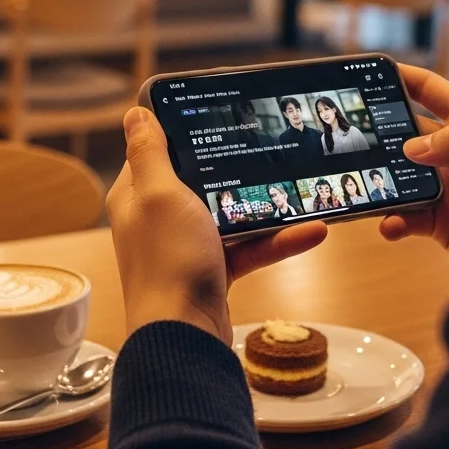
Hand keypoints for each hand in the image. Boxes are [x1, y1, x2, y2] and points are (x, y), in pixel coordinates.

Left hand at [108, 108, 327, 344]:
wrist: (184, 339)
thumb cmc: (168, 261)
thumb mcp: (160, 194)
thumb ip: (149, 153)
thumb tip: (136, 113)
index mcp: (137, 195)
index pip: (157, 150)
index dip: (184, 129)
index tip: (220, 109)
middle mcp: (159, 218)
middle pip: (200, 178)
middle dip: (236, 164)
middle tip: (269, 143)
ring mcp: (187, 245)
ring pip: (230, 213)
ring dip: (266, 204)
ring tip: (302, 189)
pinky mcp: (213, 270)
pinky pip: (249, 246)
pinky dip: (278, 240)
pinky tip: (312, 230)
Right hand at [379, 66, 448, 280]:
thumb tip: (413, 146)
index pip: (431, 91)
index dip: (402, 78)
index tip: (371, 72)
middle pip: (407, 132)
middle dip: (381, 132)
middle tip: (355, 137)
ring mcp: (447, 186)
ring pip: (401, 174)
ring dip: (383, 179)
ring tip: (366, 185)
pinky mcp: (441, 221)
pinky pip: (406, 215)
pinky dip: (393, 218)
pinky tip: (390, 224)